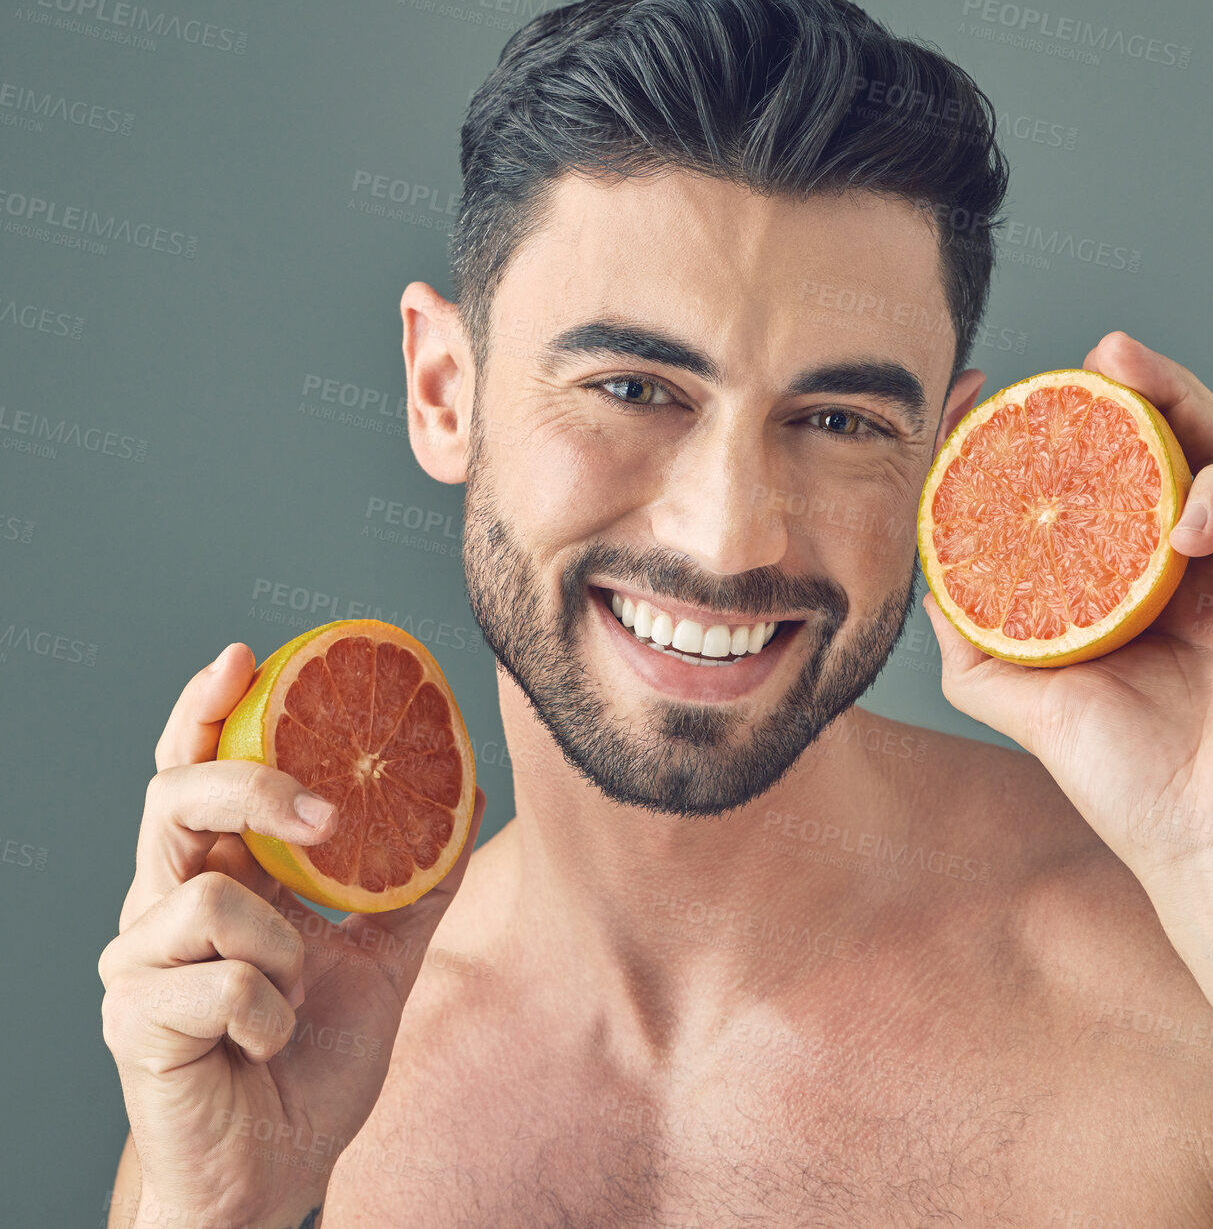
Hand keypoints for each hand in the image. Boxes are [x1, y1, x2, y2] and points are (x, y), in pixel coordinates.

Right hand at [98, 642, 485, 1225]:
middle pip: (175, 795)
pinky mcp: (133, 1018)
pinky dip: (269, 1014)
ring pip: (212, 896)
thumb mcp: (383, 958)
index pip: (196, 773)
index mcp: (217, 876)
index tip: (247, 656)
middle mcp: (163, 904)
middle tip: (325, 813)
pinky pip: (223, 980)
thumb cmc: (313, 1058)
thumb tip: (469, 798)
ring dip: (284, 953)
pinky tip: (261, 1045)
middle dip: (252, 785)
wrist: (281, 1167)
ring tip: (290, 1001)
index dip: (207, 712)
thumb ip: (415, 881)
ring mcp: (137, 960)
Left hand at [923, 332, 1212, 899]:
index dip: (1094, 422)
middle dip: (1160, 386)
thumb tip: (931, 582)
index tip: (1036, 389)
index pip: (1127, 474)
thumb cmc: (1131, 784)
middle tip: (1113, 358)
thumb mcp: (1030, 699)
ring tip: (1185, 531)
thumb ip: (977, 640)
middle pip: (1196, 442)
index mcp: (1150, 582)